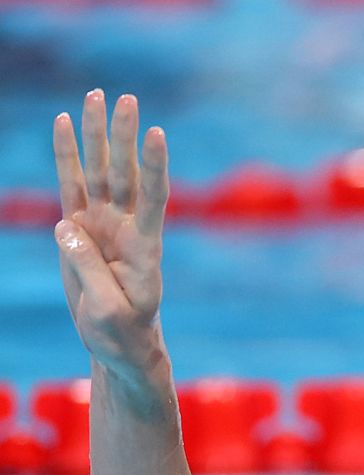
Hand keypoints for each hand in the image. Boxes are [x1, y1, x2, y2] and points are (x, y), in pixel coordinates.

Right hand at [53, 90, 169, 376]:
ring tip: (95, 96)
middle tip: (126, 98)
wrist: (119, 346)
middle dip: (124, 136)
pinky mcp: (79, 229)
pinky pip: (71, 185)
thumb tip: (66, 227)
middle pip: (125, 173)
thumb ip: (90, 269)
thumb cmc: (123, 333)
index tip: (158, 135)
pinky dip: (67, 155)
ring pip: (99, 171)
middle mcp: (127, 227)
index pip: (154, 198)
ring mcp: (103, 224)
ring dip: (98, 135)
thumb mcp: (109, 311)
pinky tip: (63, 125)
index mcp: (145, 247)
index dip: (154, 167)